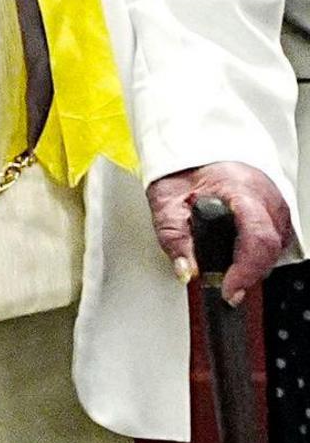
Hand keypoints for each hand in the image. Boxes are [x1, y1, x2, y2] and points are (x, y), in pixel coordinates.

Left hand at [154, 161, 300, 308]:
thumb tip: (187, 270)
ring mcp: (275, 203)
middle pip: (270, 246)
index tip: (230, 289)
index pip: (256, 237)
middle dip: (249, 273)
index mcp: (240, 189)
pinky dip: (260, 254)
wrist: (193, 153)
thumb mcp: (166, 203)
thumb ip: (174, 239)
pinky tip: (241, 258)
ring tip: (231, 273)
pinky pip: (276, 240)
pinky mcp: (276, 210)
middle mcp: (266, 196)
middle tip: (225, 288)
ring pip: (277, 246)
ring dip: (255, 265)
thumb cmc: (182, 171)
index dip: (246, 270)